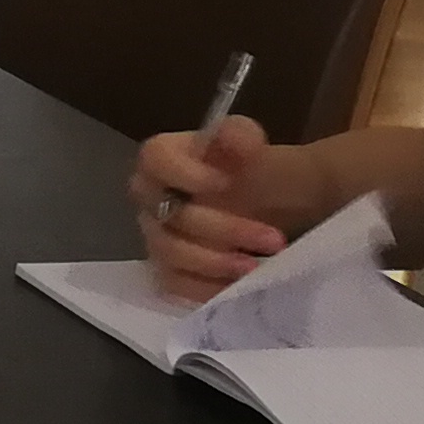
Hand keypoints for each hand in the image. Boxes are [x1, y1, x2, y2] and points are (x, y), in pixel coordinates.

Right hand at [129, 113, 305, 298]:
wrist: (272, 207)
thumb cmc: (257, 172)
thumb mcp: (255, 145)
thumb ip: (242, 135)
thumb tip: (236, 141)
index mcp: (163, 158)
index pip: (154, 159)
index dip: (184, 174)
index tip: (226, 183)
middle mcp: (150, 196)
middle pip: (168, 215)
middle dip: (223, 229)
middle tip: (274, 239)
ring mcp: (156, 235)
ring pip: (170, 253)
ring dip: (216, 262)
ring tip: (257, 266)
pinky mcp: (168, 270)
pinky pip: (174, 284)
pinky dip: (207, 288)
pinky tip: (240, 286)